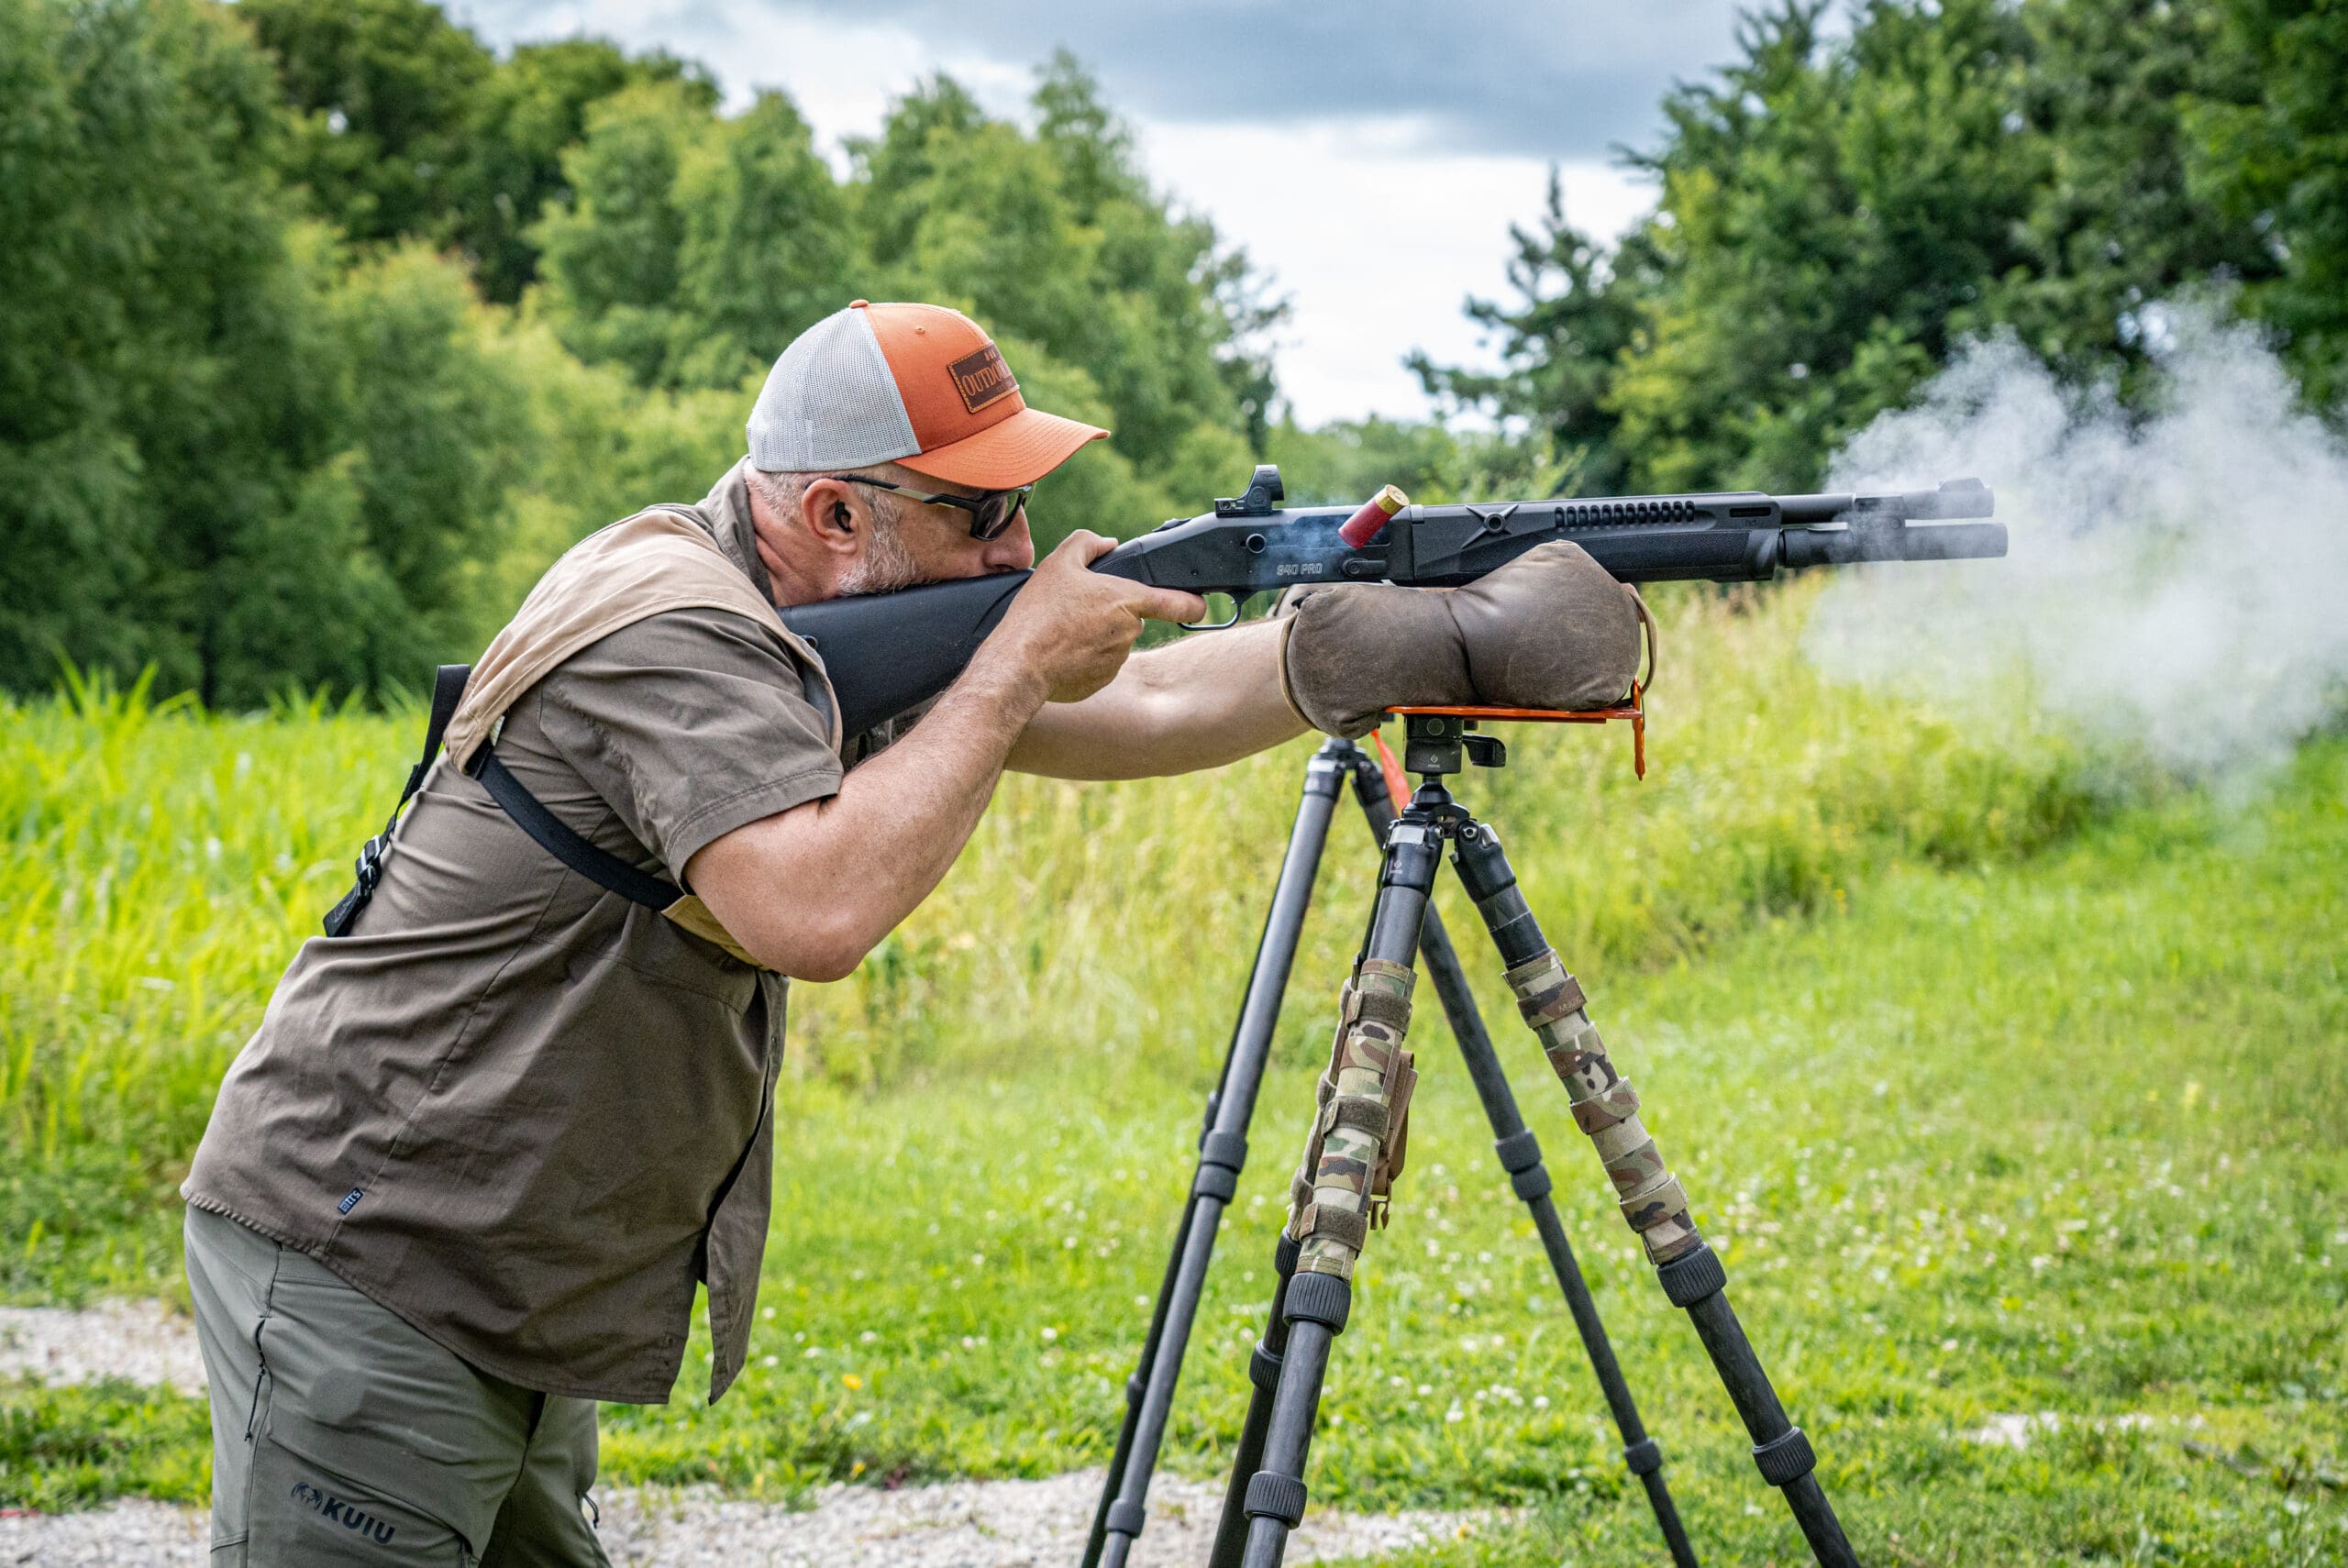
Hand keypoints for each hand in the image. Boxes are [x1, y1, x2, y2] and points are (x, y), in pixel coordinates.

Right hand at [976, 532, 1207, 704]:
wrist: (1020, 664)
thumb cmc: (1040, 614)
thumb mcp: (1059, 562)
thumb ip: (1088, 543)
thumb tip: (1107, 542)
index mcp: (1127, 600)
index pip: (1178, 603)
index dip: (1194, 603)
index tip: (1199, 605)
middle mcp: (1129, 633)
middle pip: (1130, 619)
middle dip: (1110, 614)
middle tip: (1076, 612)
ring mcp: (1116, 660)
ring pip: (1113, 642)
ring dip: (1095, 636)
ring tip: (1062, 632)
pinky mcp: (1101, 681)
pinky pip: (1098, 665)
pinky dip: (1083, 658)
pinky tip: (1060, 652)